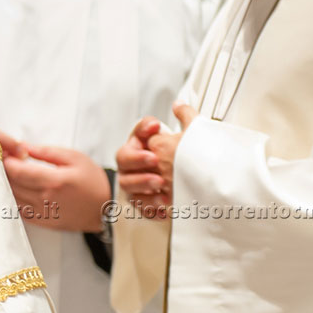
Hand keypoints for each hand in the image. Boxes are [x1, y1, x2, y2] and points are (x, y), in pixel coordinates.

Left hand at [0, 123, 112, 231]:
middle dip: (3, 171)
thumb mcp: (74, 157)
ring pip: (13, 198)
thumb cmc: (91, 180)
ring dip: (6, 185)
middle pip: (12, 185)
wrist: (106, 208)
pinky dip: (13, 199)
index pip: (18, 172)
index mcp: (54, 181)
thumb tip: (23, 147)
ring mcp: (43, 213)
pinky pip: (19, 210)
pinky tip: (14, 189)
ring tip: (5, 173)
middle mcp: (46, 199)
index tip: (2, 153)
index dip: (6, 162)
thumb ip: (47, 151)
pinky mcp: (42, 222)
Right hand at [115, 104, 196, 219]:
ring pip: (128, 185)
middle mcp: (133, 165)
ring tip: (161, 185)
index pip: (136, 134)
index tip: (157, 127)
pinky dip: (151, 208)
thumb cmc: (184, 160)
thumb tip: (179, 105)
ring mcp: (135, 184)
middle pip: (123, 159)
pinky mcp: (142, 204)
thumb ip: (185, 118)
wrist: (189, 187)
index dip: (143, 130)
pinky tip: (164, 207)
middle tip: (154, 159)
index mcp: (142, 145)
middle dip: (137, 159)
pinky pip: (140, 207)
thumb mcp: (188, 137)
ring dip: (143, 184)